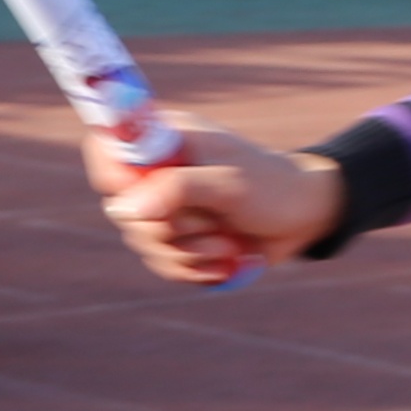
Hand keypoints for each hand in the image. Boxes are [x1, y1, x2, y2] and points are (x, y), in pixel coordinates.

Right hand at [85, 118, 336, 285]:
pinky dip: (194, 270)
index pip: (105, 145)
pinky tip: (225, 260)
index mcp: (164, 140)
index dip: (112, 175)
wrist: (305, 218)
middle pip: (122, 209)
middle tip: (211, 224)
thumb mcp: (229, 184)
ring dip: (190, 253)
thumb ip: (176, 190)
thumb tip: (125, 209)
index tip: (139, 198)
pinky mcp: (177, 239)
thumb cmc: (272, 187)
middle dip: (170, 229)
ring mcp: (165, 207)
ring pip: (143, 243)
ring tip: (228, 244)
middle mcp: (157, 171)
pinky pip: (162, 264)